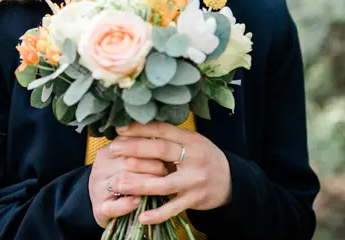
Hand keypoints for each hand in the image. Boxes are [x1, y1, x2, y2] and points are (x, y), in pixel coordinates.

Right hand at [88, 140, 169, 227]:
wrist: (98, 202)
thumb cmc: (117, 177)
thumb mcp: (122, 160)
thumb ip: (137, 150)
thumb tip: (162, 139)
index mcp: (107, 152)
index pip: (129, 144)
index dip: (150, 147)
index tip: (166, 150)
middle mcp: (100, 168)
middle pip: (129, 162)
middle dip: (152, 166)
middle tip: (167, 170)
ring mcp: (98, 189)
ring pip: (122, 182)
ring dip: (144, 184)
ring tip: (159, 185)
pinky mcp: (99, 209)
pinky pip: (113, 206)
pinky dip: (127, 204)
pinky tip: (139, 201)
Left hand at [108, 121, 231, 224]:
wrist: (231, 181)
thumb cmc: (204, 158)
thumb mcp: (192, 142)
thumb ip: (170, 137)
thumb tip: (137, 127)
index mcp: (191, 139)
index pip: (163, 130)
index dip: (140, 129)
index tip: (119, 129)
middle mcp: (194, 158)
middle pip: (161, 151)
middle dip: (135, 150)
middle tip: (113, 150)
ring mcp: (194, 181)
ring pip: (164, 183)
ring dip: (139, 184)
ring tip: (118, 183)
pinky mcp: (194, 200)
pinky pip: (173, 208)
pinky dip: (158, 214)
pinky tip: (142, 216)